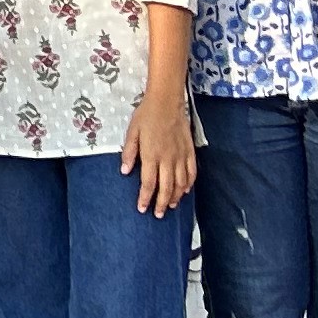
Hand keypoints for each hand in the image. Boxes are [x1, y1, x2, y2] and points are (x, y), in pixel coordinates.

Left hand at [121, 83, 198, 216]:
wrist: (167, 102)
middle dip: (161, 203)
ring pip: (180, 183)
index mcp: (151, 155)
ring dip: (175, 197)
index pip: (148, 183)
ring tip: (171, 206)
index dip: (145, 198)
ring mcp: (181, 156)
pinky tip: (185, 191)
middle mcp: (168, 159)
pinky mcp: (190, 151)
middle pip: (166, 188)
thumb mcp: (132, 132)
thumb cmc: (146, 115)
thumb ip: (129, 153)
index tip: (142, 208)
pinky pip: (192, 172)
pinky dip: (189, 184)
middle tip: (158, 215)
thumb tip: (125, 171)